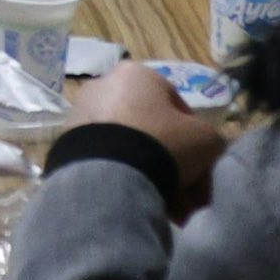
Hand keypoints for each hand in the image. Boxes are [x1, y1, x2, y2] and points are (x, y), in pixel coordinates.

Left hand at [73, 61, 233, 206]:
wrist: (108, 173)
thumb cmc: (162, 143)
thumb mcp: (207, 139)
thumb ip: (212, 139)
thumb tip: (207, 151)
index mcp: (137, 73)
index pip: (178, 106)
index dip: (195, 140)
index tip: (202, 169)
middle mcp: (104, 85)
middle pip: (152, 130)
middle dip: (173, 163)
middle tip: (187, 195)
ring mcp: (82, 114)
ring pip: (130, 148)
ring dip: (152, 174)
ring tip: (169, 206)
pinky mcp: (68, 143)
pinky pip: (108, 160)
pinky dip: (125, 179)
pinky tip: (141, 201)